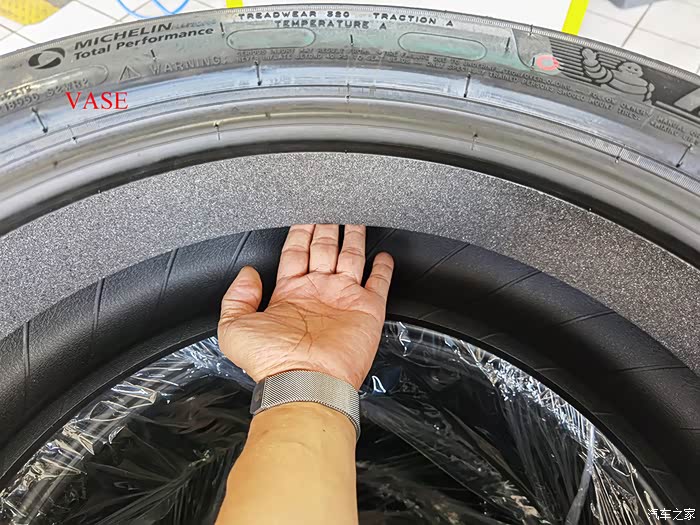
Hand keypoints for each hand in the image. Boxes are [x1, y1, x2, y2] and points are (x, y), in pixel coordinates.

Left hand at [217, 225, 393, 389]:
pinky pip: (378, 282)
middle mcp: (317, 293)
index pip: (295, 253)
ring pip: (350, 258)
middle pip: (323, 249)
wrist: (306, 382)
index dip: (299, 233)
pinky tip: (382, 255)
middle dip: (325, 228)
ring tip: (354, 218)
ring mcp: (343, 299)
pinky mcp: (367, 308)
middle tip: (329, 207)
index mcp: (289, 294)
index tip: (304, 215)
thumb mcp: (233, 328)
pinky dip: (382, 268)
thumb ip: (237, 296)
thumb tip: (247, 273)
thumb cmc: (272, 362)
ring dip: (352, 238)